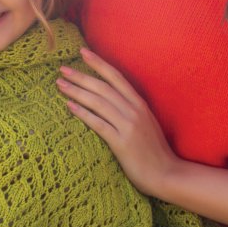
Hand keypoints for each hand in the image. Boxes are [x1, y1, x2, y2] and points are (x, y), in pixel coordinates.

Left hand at [56, 47, 177, 197]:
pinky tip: (69, 107)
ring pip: (98, 102)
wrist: (166, 174)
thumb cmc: (154, 153)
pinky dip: (83, 113)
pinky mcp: (122, 143)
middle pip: (103, 87)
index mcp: (140, 105)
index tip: (82, 52)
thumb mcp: (146, 125)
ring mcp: (128, 126)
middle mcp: (134, 111)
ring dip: (77, 92)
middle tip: (62, 69)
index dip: (99, 64)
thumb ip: (130, 113)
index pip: (116, 77)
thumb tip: (112, 104)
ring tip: (61, 85)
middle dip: (81, 76)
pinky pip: (99, 124)